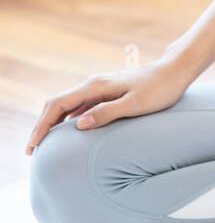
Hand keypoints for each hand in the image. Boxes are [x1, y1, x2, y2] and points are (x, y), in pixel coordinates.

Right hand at [25, 55, 193, 154]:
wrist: (175, 71)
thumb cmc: (159, 90)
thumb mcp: (135, 105)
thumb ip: (107, 113)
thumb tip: (78, 125)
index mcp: (96, 87)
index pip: (57, 105)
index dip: (42, 126)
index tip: (33, 147)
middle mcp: (93, 84)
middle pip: (57, 104)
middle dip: (42, 126)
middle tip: (32, 150)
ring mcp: (100, 87)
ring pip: (67, 105)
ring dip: (53, 123)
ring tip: (45, 145)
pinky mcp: (107, 92)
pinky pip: (80, 106)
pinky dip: (68, 119)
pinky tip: (70, 133)